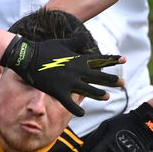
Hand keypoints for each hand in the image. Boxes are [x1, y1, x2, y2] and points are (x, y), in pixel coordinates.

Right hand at [0, 34, 121, 116]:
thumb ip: (76, 42)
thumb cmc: (44, 49)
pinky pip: (70, 104)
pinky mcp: (59, 91)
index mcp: (78, 59)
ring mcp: (68, 82)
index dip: (112, 60)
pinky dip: (76, 109)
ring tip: (107, 97)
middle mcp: (77, 71)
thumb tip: (86, 38)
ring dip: (99, 94)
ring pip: (88, 90)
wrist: (28, 57)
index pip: (99, 59)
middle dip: (112, 80)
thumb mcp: (63, 43)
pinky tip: (82, 113)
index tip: (124, 59)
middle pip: (98, 76)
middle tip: (124, 83)